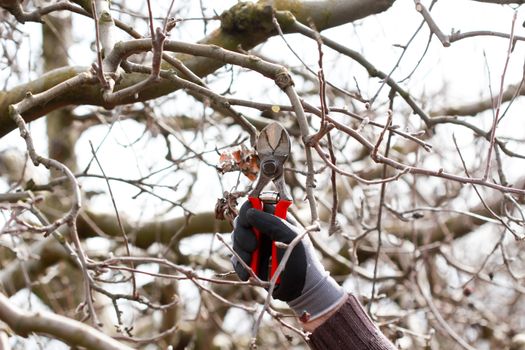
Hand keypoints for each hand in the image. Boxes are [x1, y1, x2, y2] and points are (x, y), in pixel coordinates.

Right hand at [232, 200, 344, 319]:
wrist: (301, 290)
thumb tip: (250, 212)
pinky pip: (236, 257)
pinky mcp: (250, 261)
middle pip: (241, 221)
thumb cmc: (301, 259)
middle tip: (253, 246)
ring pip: (236, 239)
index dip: (249, 210)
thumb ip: (271, 222)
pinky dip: (239, 265)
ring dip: (240, 251)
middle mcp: (264, 229)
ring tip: (250, 263)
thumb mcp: (289, 236)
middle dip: (242, 234)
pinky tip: (247, 274)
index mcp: (276, 218)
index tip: (249, 221)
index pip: (256, 204)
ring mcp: (256, 245)